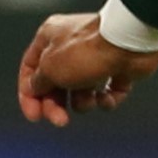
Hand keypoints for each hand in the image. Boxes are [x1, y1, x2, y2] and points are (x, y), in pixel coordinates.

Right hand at [14, 10, 157, 125]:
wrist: (128, 43)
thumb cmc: (86, 51)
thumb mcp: (50, 68)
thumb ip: (38, 82)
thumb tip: (34, 89)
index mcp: (50, 37)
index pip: (31, 68)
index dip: (29, 95)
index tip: (35, 116)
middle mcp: (71, 46)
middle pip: (56, 84)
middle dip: (57, 105)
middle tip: (61, 121)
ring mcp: (97, 58)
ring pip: (81, 92)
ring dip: (84, 102)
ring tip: (91, 98)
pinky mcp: (118, 69)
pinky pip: (107, 94)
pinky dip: (106, 100)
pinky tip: (108, 98)